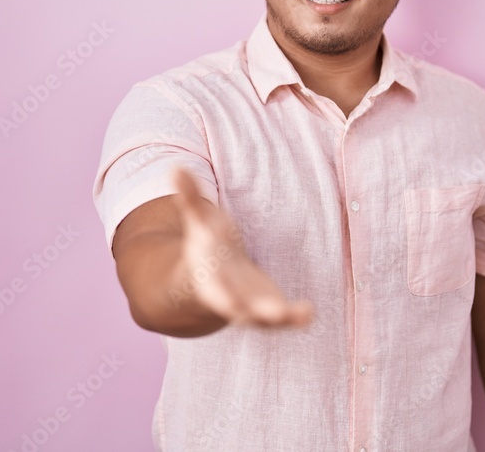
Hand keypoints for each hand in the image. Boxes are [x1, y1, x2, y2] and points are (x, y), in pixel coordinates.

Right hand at [170, 166, 312, 328]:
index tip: (230, 303)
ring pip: (261, 316)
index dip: (221, 293)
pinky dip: (294, 317)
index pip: (213, 287)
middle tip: (273, 313)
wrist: (207, 285)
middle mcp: (228, 296)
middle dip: (253, 311)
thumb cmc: (206, 250)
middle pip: (239, 306)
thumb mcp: (198, 224)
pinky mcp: (267, 307)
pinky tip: (308, 313)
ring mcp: (249, 306)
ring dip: (278, 316)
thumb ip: (189, 199)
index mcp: (208, 277)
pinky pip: (282, 317)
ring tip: (299, 314)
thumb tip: (176, 166)